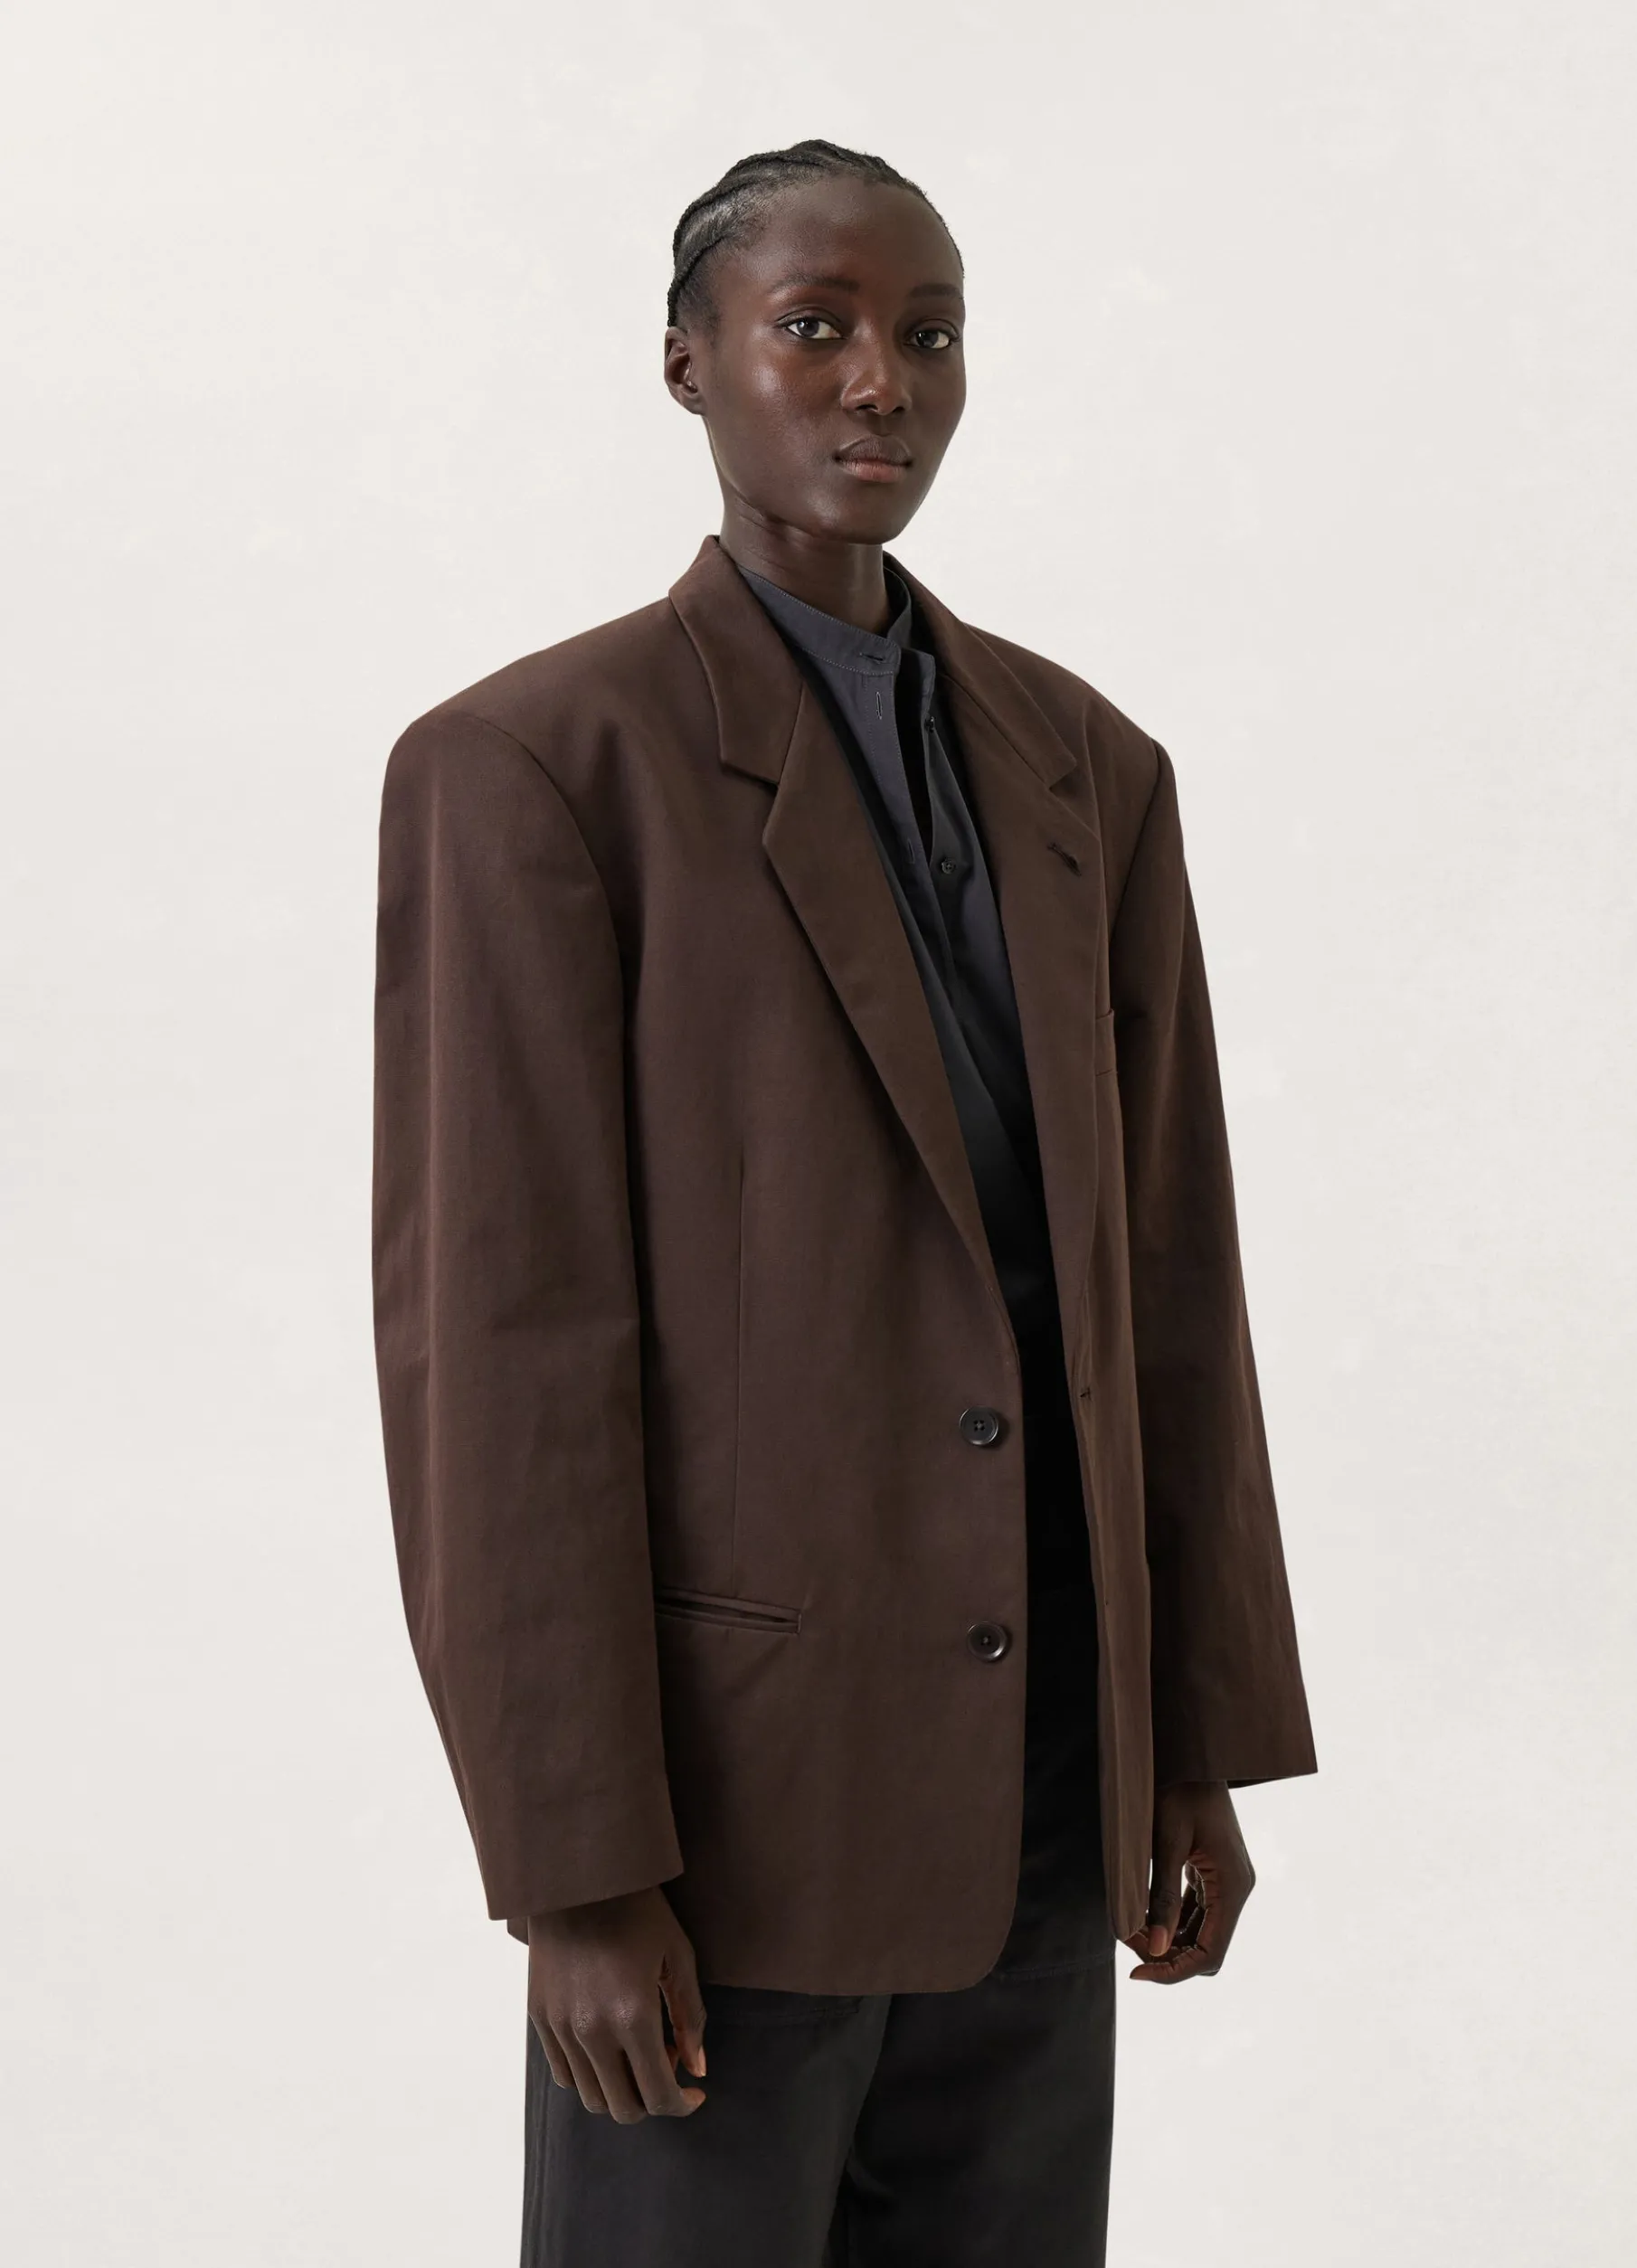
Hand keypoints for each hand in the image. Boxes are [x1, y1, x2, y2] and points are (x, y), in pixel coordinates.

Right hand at [527, 1885, 707, 2121]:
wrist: (578, 1878)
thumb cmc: (638, 1911)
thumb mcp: (677, 1956)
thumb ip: (691, 2018)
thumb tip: (697, 2071)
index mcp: (632, 2017)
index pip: (658, 2096)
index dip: (682, 2105)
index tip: (695, 2093)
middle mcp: (592, 2032)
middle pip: (623, 2108)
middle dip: (653, 2100)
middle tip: (667, 2063)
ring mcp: (560, 2028)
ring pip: (591, 2098)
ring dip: (621, 2089)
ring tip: (638, 2049)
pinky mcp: (539, 2018)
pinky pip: (564, 2073)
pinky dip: (591, 2074)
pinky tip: (609, 2043)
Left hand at [1122, 1779, 1253, 1983]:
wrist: (1192, 1755)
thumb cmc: (1179, 1790)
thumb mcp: (1166, 1842)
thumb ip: (1163, 1897)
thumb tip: (1155, 1948)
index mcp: (1233, 1887)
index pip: (1211, 1954)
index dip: (1175, 1971)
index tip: (1138, 1974)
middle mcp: (1236, 1891)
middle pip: (1207, 1949)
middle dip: (1168, 1956)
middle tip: (1128, 1944)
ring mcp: (1226, 1883)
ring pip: (1201, 1933)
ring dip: (1168, 1940)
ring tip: (1130, 1930)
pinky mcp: (1212, 1875)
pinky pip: (1195, 1912)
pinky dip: (1171, 1921)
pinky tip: (1144, 1917)